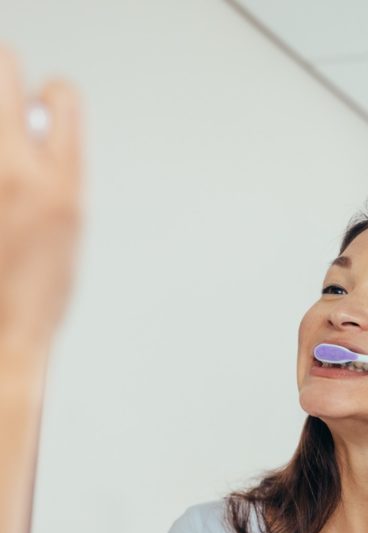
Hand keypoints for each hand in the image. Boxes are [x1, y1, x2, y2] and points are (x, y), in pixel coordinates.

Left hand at [0, 46, 82, 350]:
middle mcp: (16, 169)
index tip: (38, 108)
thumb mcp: (66, 227)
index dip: (48, 96)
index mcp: (60, 180)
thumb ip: (54, 173)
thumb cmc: (31, 295)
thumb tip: (37, 135)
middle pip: (2, 68)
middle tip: (5, 110)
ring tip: (0, 167)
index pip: (58, 94)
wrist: (0, 334)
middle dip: (4, 81)